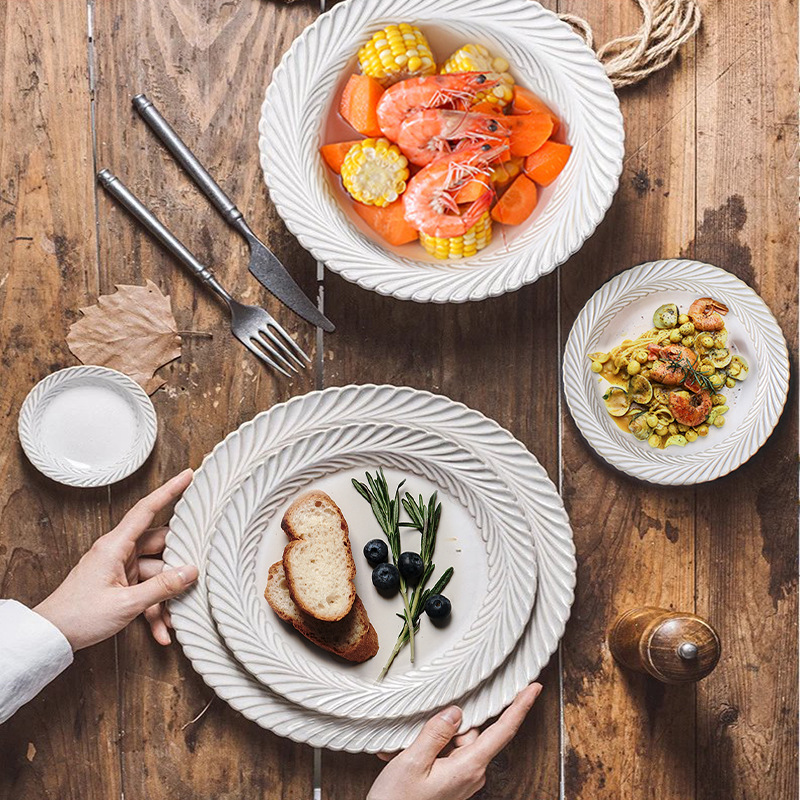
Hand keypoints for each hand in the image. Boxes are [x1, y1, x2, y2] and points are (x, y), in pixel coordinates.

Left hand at [35, 469, 198, 650]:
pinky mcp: (121, 585)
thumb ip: (162, 587)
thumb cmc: (78, 616)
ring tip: (176, 618)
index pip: (147, 509)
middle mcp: (119, 552)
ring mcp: (120, 569)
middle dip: (179, 564)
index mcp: (115, 546)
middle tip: (200, 572)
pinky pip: (146, 591)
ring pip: (156, 573)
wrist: (51, 636)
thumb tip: (190, 571)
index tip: (187, 476)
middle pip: (160, 546)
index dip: (170, 491)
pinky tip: (162, 630)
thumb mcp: (126, 603)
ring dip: (167, 597)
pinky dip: (155, 609)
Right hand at [367, 683, 541, 799]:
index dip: (520, 707)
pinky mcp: (453, 785)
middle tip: (416, 734)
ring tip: (403, 752)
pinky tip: (404, 758)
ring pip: (456, 744)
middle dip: (446, 727)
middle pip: (471, 733)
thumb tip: (456, 712)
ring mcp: (463, 781)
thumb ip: (437, 733)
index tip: (534, 688)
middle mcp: (472, 775)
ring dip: (431, 741)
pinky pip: (446, 757)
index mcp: (469, 768)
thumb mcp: (413, 762)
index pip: (503, 731)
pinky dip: (427, 754)